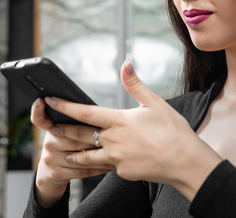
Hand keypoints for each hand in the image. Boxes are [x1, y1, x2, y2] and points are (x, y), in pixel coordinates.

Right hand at [30, 98, 112, 207]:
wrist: (52, 174)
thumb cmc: (67, 146)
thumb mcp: (66, 133)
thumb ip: (77, 122)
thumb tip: (96, 111)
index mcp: (52, 128)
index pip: (40, 118)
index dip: (38, 110)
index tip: (42, 100)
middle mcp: (49, 142)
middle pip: (76, 135)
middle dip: (97, 137)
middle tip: (116, 134)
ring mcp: (51, 158)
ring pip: (82, 154)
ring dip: (103, 154)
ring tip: (120, 151)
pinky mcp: (56, 173)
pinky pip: (83, 170)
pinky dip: (99, 167)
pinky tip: (111, 165)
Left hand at [43, 59, 223, 200]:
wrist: (185, 162)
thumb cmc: (174, 131)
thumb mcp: (155, 103)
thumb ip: (135, 84)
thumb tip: (126, 63)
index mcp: (120, 121)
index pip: (85, 112)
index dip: (65, 106)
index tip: (51, 100)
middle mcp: (114, 141)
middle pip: (80, 136)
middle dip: (63, 131)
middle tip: (50, 128)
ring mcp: (116, 159)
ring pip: (88, 157)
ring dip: (74, 154)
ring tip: (63, 153)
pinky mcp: (122, 172)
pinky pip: (107, 166)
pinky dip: (102, 163)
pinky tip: (100, 162)